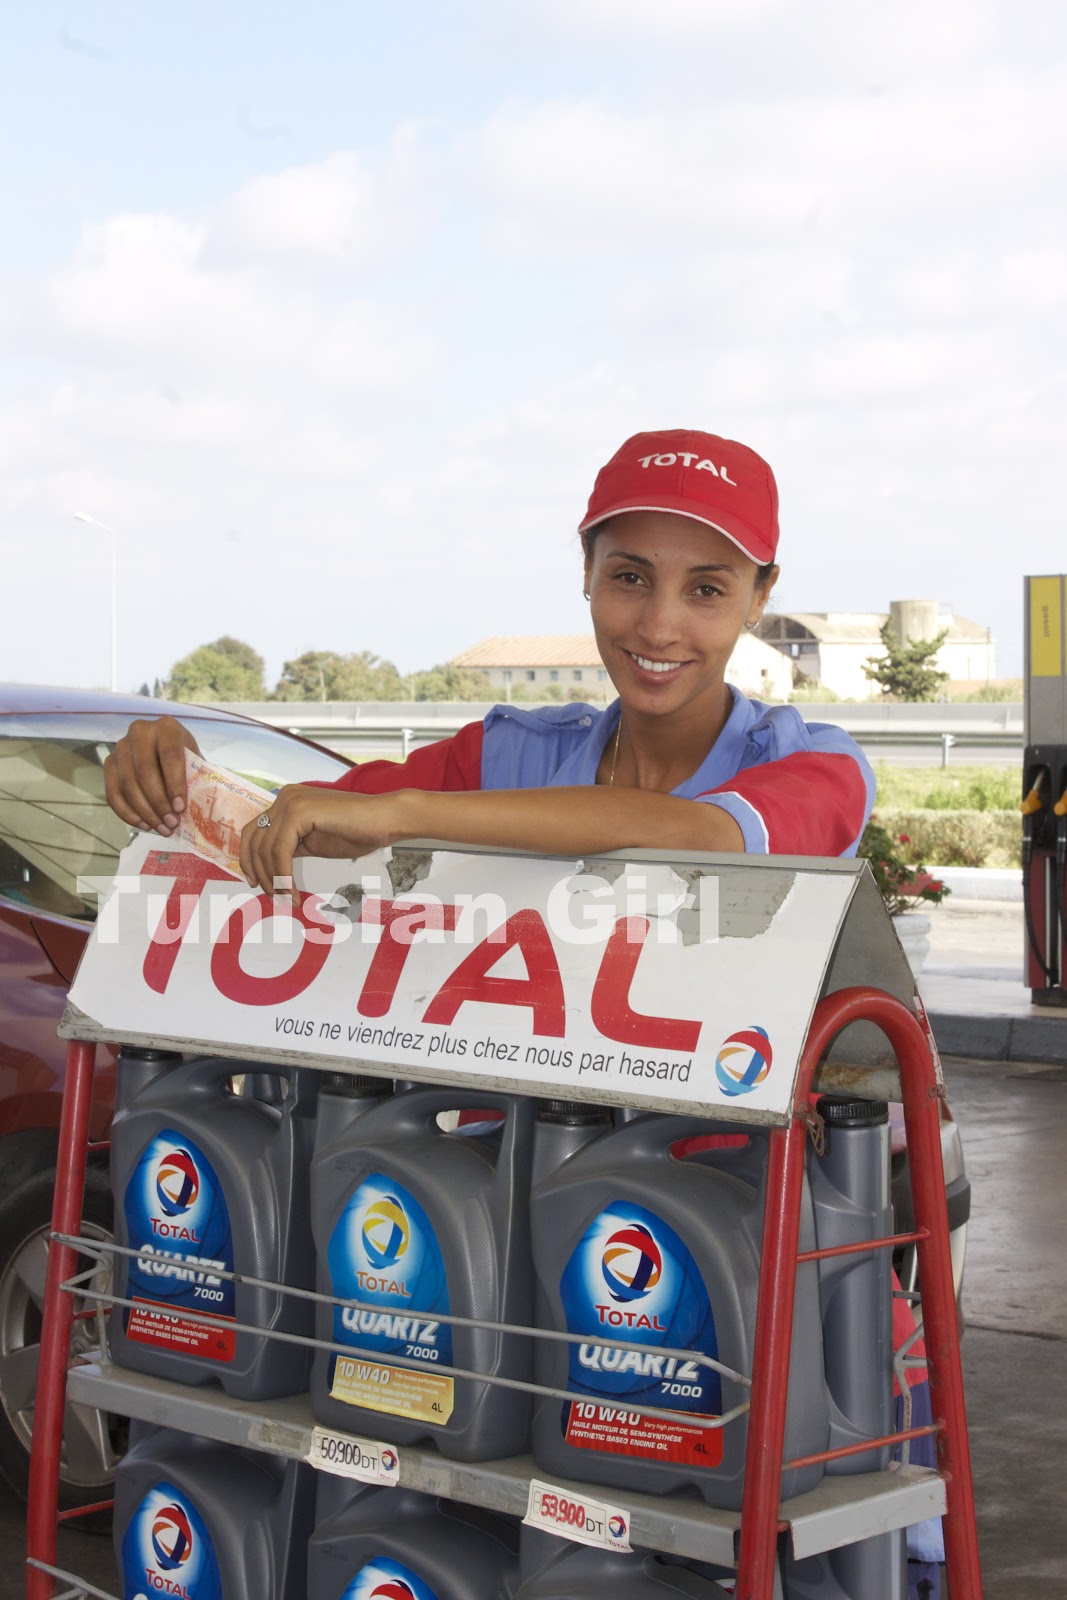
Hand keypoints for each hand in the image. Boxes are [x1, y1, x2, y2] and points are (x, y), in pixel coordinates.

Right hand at [104, 716, 201, 834]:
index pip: (169, 755)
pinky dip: (127, 813)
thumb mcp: (195, 762)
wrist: (167, 752)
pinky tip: (144, 825)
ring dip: (144, 811)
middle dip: (158, 802)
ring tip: (162, 828)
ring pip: (127, 784)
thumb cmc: (186, 759)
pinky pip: (113, 792)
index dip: (175, 783)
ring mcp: (121, 746)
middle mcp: (140, 731)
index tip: (181, 808)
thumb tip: (199, 809)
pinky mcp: (109, 763)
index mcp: (167, 727)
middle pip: (145, 771)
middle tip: (171, 823)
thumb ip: (196, 778)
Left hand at [239, 785, 402, 895]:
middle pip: (253, 840)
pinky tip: (293, 890)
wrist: (386, 820)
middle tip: (272, 895)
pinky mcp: (300, 812)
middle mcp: (285, 797)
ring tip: (288, 898)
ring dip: (274, 880)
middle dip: (259, 872)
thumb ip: (291, 848)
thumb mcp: (314, 842)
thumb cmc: (358, 831)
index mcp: (287, 802)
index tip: (256, 882)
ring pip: (266, 849)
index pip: (253, 832)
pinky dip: (284, 875)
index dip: (249, 859)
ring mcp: (291, 802)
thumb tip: (271, 869)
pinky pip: (280, 851)